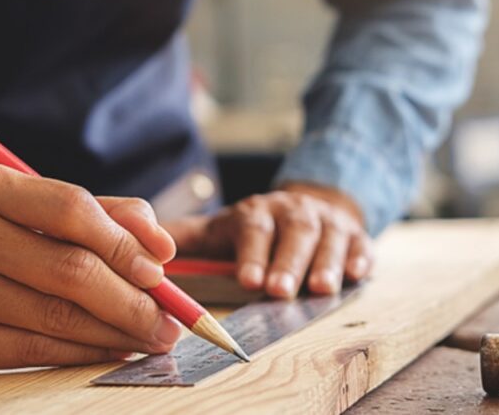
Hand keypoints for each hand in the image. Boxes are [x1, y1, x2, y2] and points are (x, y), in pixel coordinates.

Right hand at [0, 164, 180, 380]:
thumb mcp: (29, 210)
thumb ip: (101, 215)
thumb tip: (161, 246)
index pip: (72, 208)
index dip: (126, 241)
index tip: (162, 269)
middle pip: (70, 269)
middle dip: (133, 299)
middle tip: (170, 319)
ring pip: (56, 315)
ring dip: (116, 331)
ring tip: (152, 337)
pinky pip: (31, 349)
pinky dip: (83, 353)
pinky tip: (112, 350)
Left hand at [164, 183, 372, 298]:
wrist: (309, 207)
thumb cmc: (257, 229)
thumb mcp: (221, 229)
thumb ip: (185, 238)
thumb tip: (138, 243)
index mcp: (258, 212)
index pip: (254, 228)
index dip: (252, 253)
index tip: (247, 279)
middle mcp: (294, 212)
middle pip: (294, 233)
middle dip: (287, 262)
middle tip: (279, 291)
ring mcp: (328, 223)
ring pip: (329, 239)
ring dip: (325, 263)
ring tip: (320, 289)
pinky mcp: (355, 236)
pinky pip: (360, 245)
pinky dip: (359, 259)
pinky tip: (357, 274)